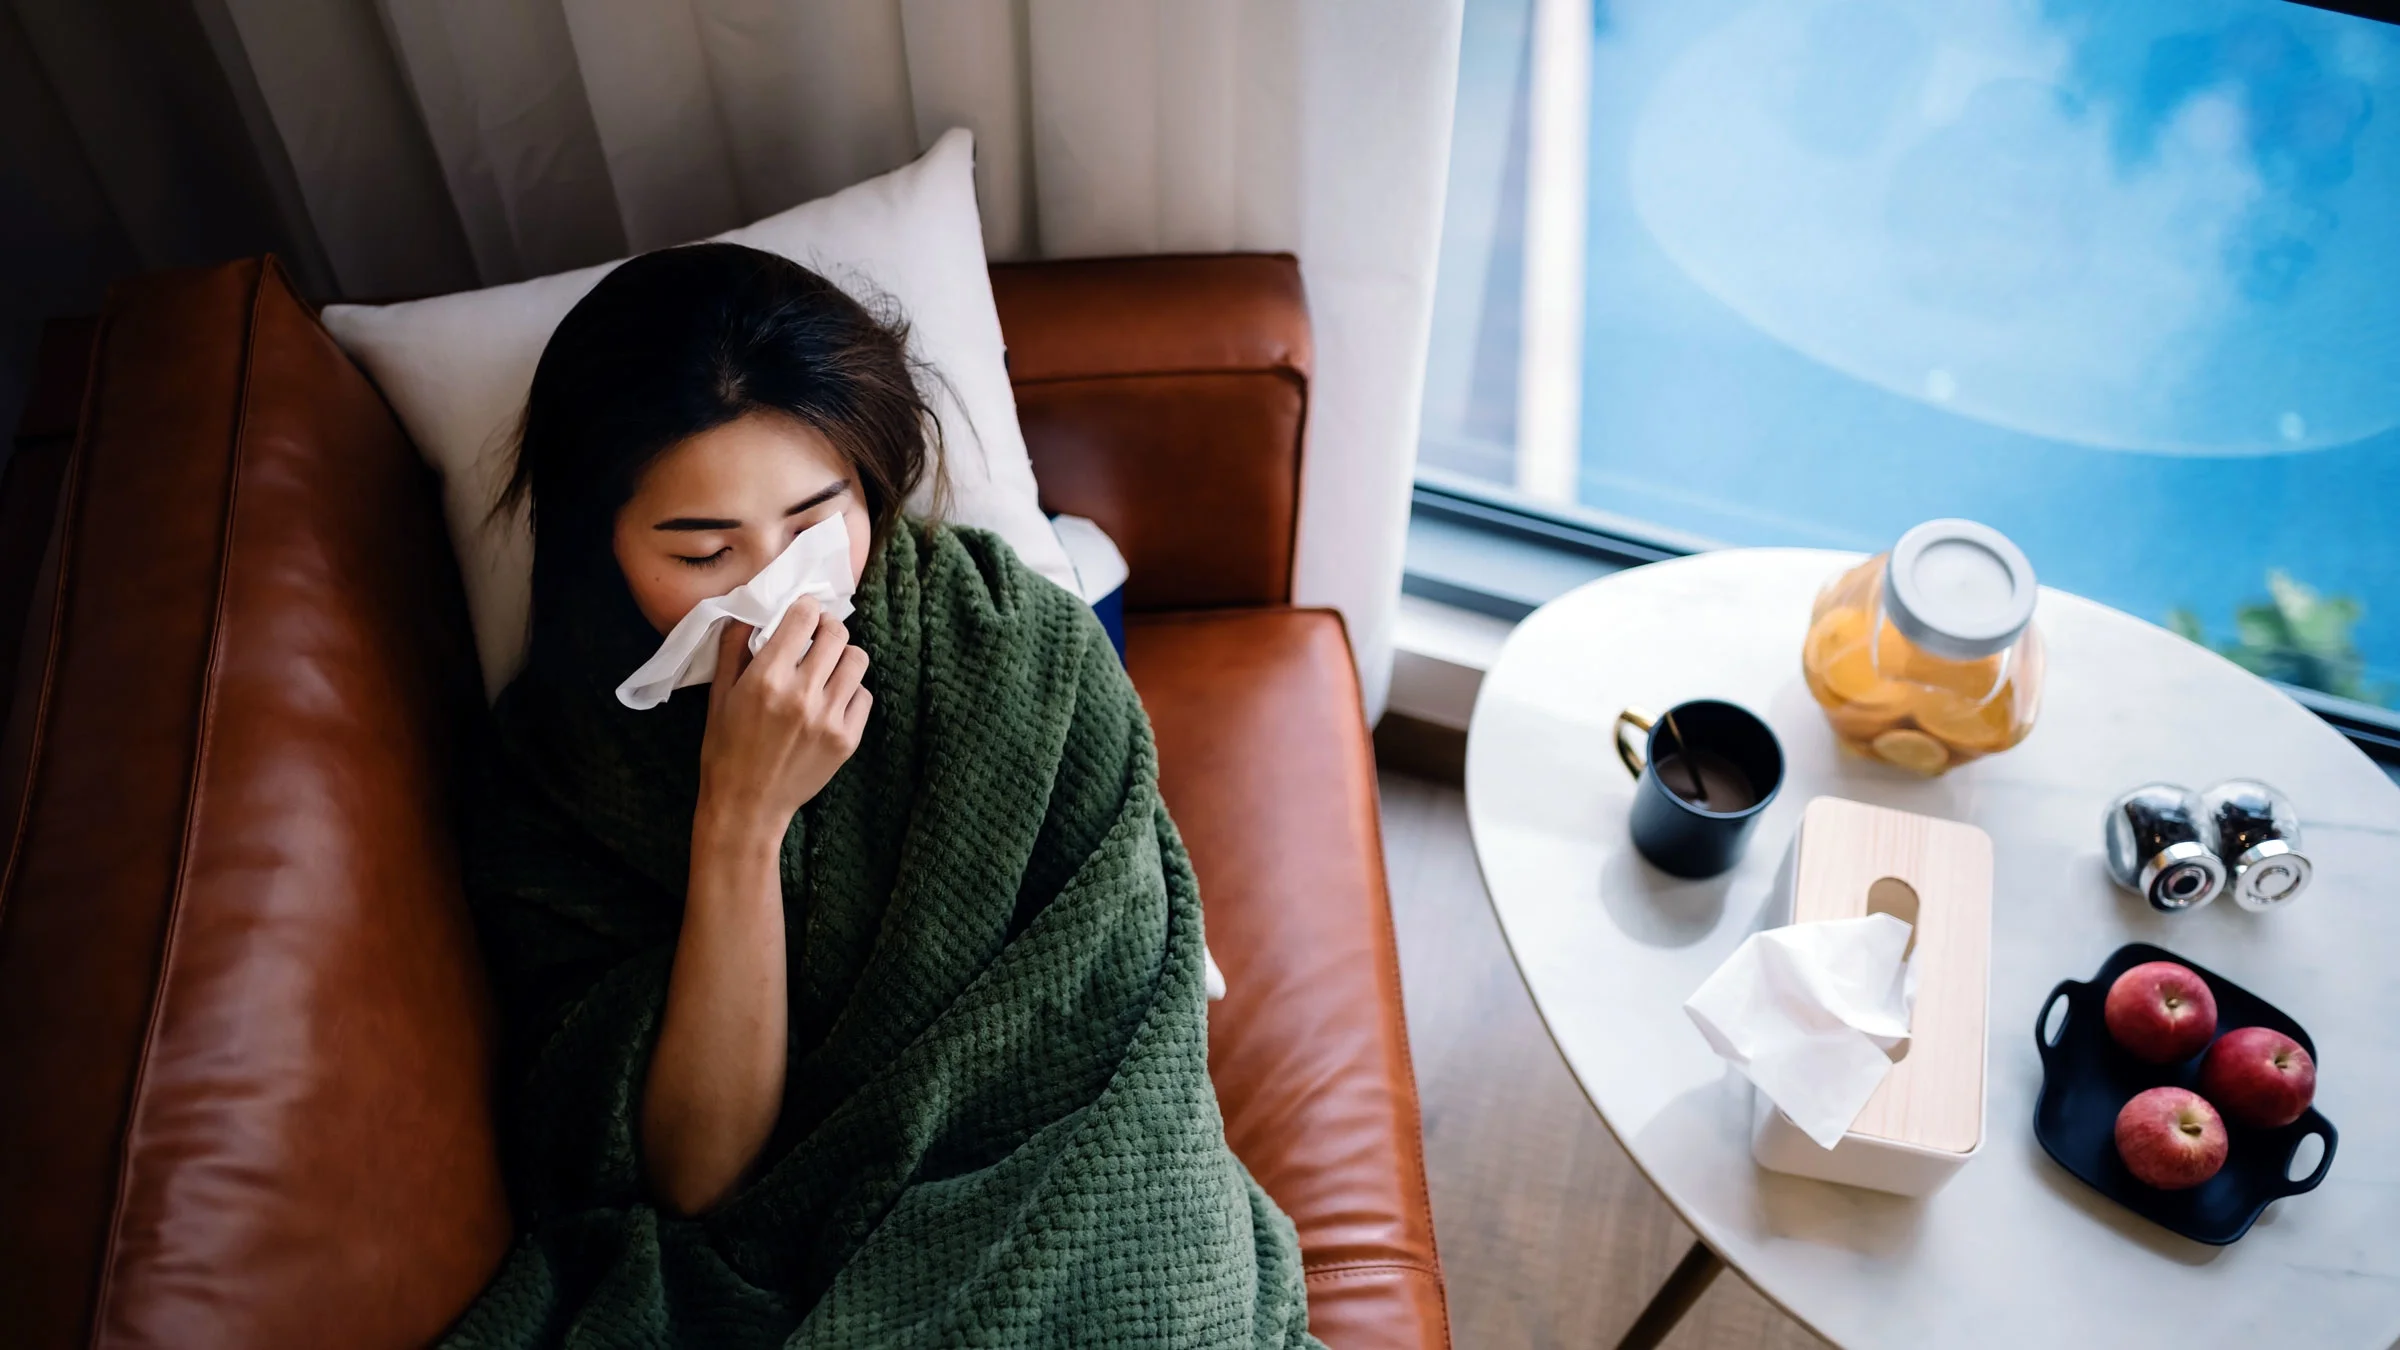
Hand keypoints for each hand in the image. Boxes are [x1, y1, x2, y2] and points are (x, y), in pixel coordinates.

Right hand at [694, 596, 871, 841]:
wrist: (747, 805)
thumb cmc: (725, 749)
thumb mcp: (718, 696)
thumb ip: (733, 649)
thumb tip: (748, 614)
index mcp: (767, 678)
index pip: (803, 618)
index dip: (805, 608)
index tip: (803, 612)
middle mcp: (802, 694)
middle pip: (836, 633)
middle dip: (826, 627)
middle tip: (818, 634)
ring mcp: (829, 718)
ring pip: (857, 660)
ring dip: (842, 656)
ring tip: (828, 666)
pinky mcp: (847, 739)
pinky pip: (864, 695)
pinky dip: (850, 691)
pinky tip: (832, 699)